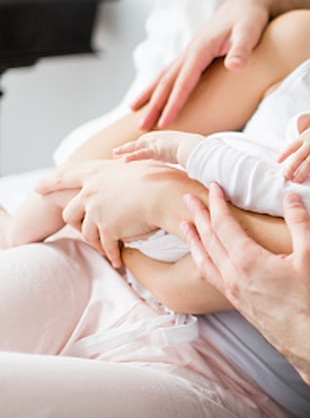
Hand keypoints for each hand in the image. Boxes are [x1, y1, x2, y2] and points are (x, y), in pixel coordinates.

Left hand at [36, 160, 170, 266]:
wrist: (164, 194)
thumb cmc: (159, 176)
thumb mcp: (135, 163)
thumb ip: (122, 164)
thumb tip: (122, 157)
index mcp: (96, 173)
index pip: (65, 176)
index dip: (50, 182)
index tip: (37, 188)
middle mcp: (91, 192)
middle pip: (70, 212)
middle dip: (74, 224)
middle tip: (76, 230)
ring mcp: (97, 211)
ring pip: (86, 232)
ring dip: (96, 242)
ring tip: (105, 249)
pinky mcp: (108, 228)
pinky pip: (106, 246)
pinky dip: (111, 254)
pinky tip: (117, 261)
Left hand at [113, 131, 203, 165]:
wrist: (198, 148)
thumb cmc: (197, 151)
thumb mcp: (189, 153)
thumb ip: (185, 157)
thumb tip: (190, 166)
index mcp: (166, 138)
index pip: (149, 142)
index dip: (139, 146)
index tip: (131, 149)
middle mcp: (160, 138)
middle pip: (140, 142)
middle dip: (128, 146)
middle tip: (117, 151)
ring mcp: (157, 143)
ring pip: (137, 146)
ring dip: (125, 150)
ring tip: (115, 153)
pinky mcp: (157, 150)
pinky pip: (141, 154)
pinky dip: (132, 156)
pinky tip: (124, 160)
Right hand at [131, 0, 269, 129]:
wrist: (248, 3)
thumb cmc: (250, 18)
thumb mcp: (250, 32)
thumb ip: (242, 50)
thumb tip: (235, 66)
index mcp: (201, 49)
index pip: (184, 82)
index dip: (174, 104)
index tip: (165, 124)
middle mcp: (191, 51)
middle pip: (167, 81)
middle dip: (154, 105)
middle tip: (141, 128)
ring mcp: (191, 52)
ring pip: (165, 76)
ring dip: (150, 95)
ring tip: (134, 111)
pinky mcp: (195, 54)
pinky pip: (173, 72)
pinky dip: (160, 85)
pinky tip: (155, 94)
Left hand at [182, 183, 309, 349]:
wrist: (307, 339)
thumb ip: (300, 223)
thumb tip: (291, 197)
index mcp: (248, 260)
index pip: (224, 224)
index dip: (217, 203)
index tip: (213, 186)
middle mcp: (233, 275)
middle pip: (208, 239)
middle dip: (198, 216)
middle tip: (188, 198)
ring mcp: (232, 290)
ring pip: (204, 259)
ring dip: (194, 239)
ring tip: (185, 226)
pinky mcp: (237, 302)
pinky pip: (210, 275)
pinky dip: (202, 260)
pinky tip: (204, 259)